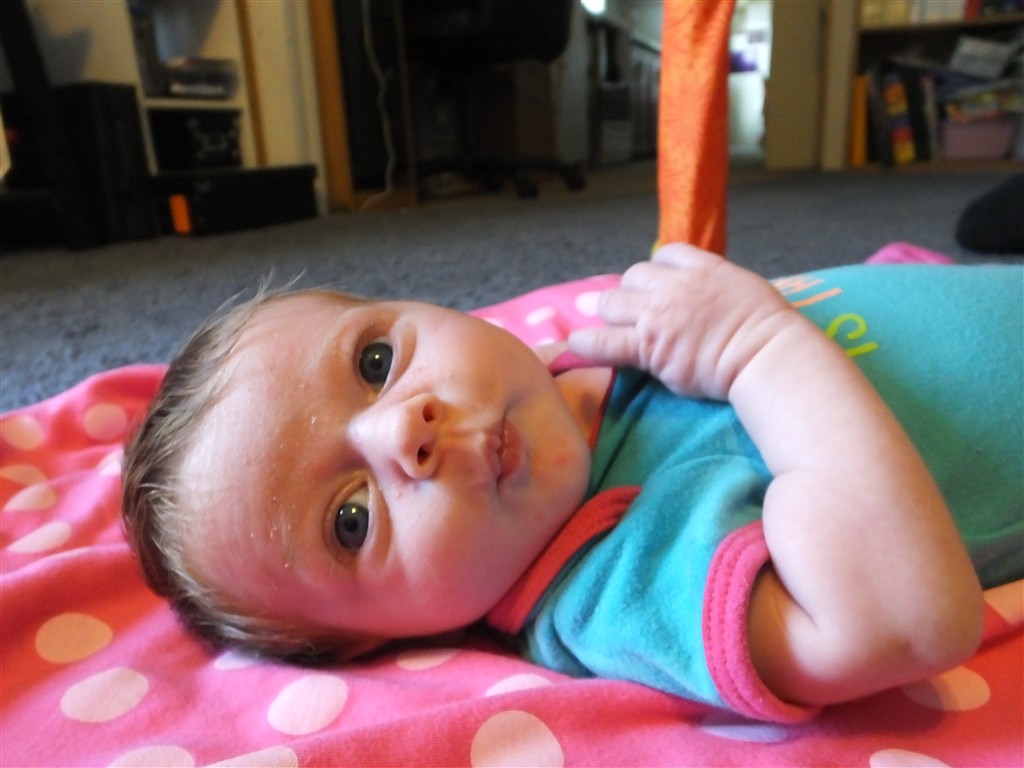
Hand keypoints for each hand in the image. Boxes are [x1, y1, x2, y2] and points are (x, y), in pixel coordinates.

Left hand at [567, 244, 796, 399]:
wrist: (765, 354)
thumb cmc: (768, 327)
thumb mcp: (744, 287)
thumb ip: (717, 284)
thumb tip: (710, 292)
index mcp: (701, 266)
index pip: (664, 256)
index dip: (658, 272)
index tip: (660, 286)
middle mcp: (673, 285)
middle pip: (633, 276)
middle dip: (632, 293)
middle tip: (639, 313)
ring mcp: (657, 315)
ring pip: (613, 302)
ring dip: (612, 313)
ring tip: (615, 327)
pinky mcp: (647, 346)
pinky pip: (605, 341)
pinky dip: (587, 342)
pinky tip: (575, 344)